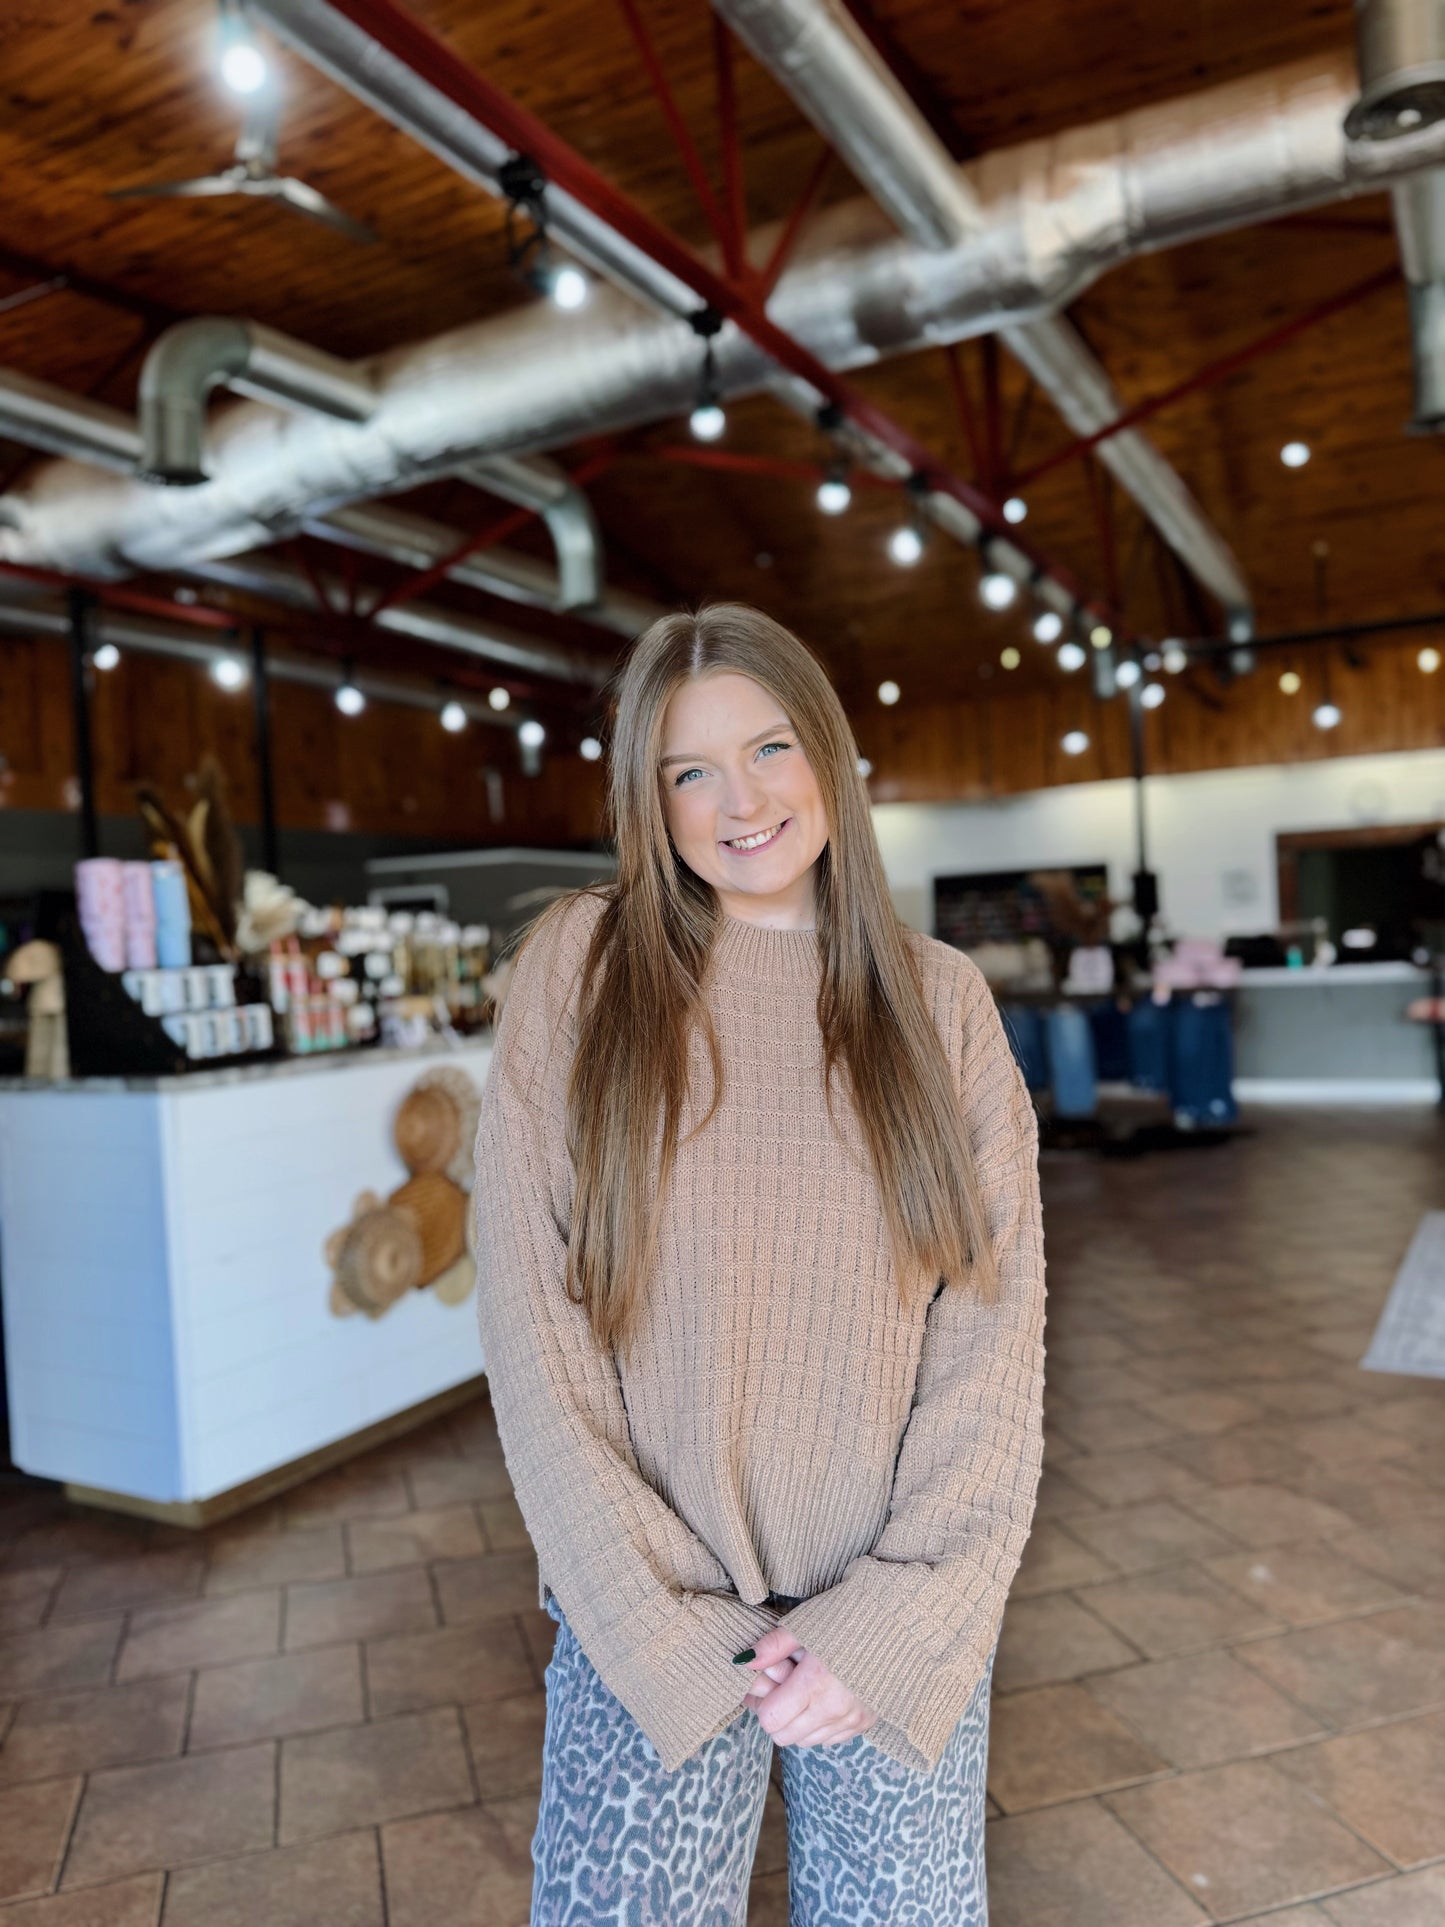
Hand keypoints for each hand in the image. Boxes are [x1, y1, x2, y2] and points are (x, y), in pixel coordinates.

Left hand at [737, 1626, 878, 1747]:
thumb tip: (744, 1662)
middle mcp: (834, 1709)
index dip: (760, 1704)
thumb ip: (773, 1646)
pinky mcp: (866, 1722)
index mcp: (816, 1683)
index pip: (771, 1719)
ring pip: (807, 1741)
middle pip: (785, 1736)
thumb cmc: (849, 1617)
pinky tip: (823, 1698)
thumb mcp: (807, 1624)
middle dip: (775, 1715)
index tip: (762, 1685)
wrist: (896, 1624)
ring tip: (802, 1691)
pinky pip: (831, 1739)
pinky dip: (820, 1725)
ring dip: (797, 1722)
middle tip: (779, 1687)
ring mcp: (852, 1719)